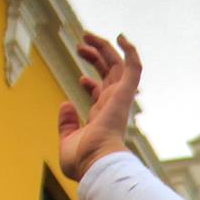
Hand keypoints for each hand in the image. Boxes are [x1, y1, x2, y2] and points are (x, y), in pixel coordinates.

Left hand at [58, 32, 140, 182]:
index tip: (80, 79)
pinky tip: (121, 37)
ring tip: (86, 35)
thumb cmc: (83, 162)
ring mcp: (119, 99)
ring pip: (117, 66)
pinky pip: (133, 68)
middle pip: (108, 76)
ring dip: (104, 49)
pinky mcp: (124, 94)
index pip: (100, 96)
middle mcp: (112, 106)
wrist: (96, 164)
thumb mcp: (67, 141)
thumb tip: (65, 104)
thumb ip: (66, 123)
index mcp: (102, 118)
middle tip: (79, 45)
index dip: (90, 84)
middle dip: (95, 58)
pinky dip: (130, 52)